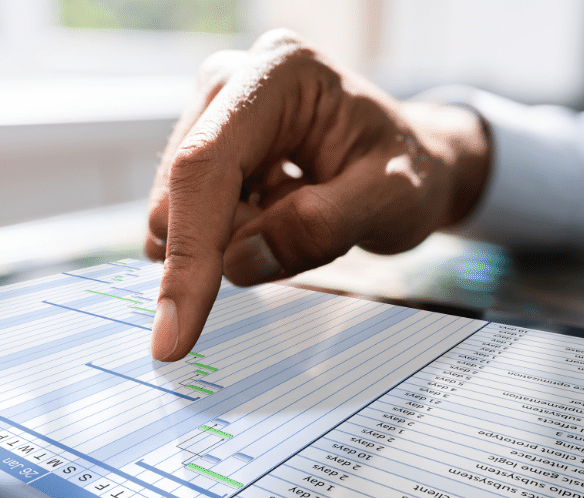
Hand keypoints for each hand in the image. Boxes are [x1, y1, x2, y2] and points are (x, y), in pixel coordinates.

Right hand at [146, 29, 490, 360]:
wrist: (410, 163)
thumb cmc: (406, 174)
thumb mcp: (393, 201)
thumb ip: (324, 227)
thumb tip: (239, 262)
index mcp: (280, 72)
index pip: (206, 165)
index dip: (187, 253)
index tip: (173, 338)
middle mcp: (232, 79)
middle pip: (180, 192)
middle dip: (228, 244)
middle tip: (303, 237)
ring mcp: (210, 111)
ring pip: (177, 212)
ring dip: (234, 241)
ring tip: (296, 215)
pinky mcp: (200, 145)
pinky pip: (186, 218)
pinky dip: (228, 238)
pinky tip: (273, 216)